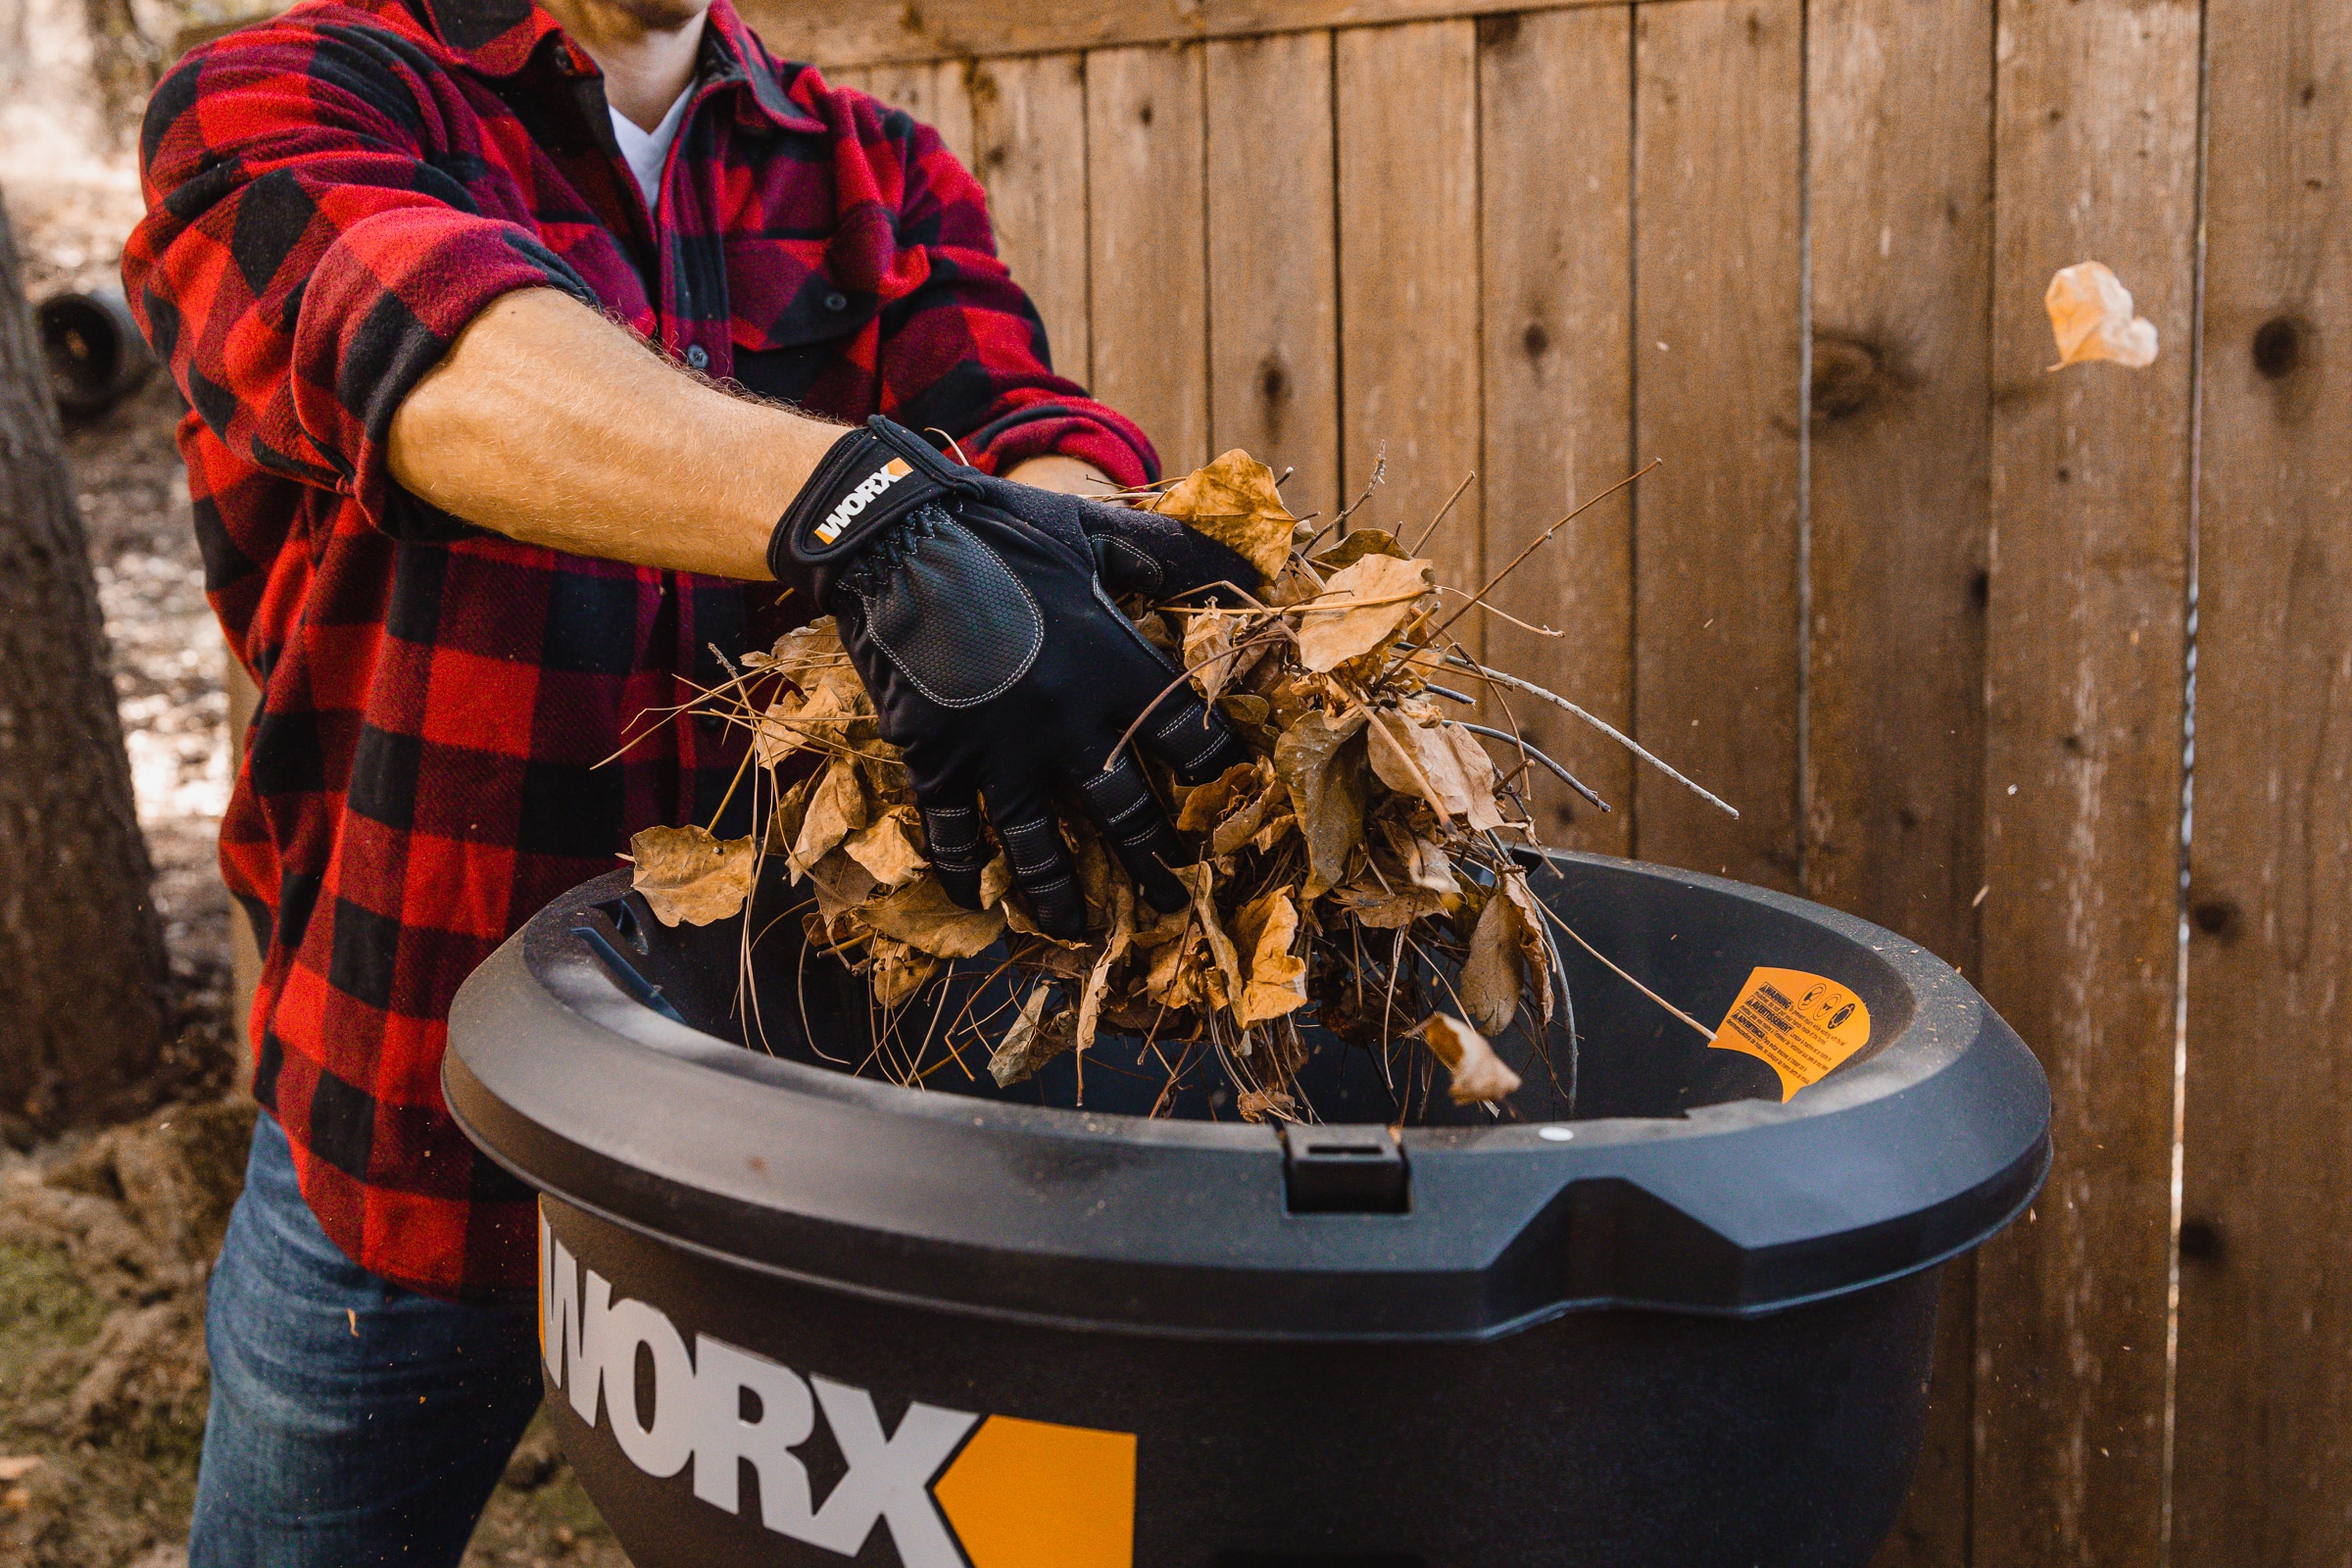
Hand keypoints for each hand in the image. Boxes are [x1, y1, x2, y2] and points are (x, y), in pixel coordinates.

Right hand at [771, 419, 1257, 936]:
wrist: (890, 537)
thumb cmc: (999, 527)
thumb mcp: (1095, 531)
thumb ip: (1173, 557)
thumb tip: (1253, 566)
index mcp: (1114, 665)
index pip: (1184, 737)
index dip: (1212, 768)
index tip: (1226, 793)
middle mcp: (1065, 722)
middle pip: (1122, 811)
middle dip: (1152, 858)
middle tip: (1173, 898)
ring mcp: (997, 748)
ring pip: (1038, 842)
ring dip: (1061, 892)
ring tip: (1080, 931)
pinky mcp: (934, 756)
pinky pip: (953, 829)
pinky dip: (964, 870)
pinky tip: (977, 903)